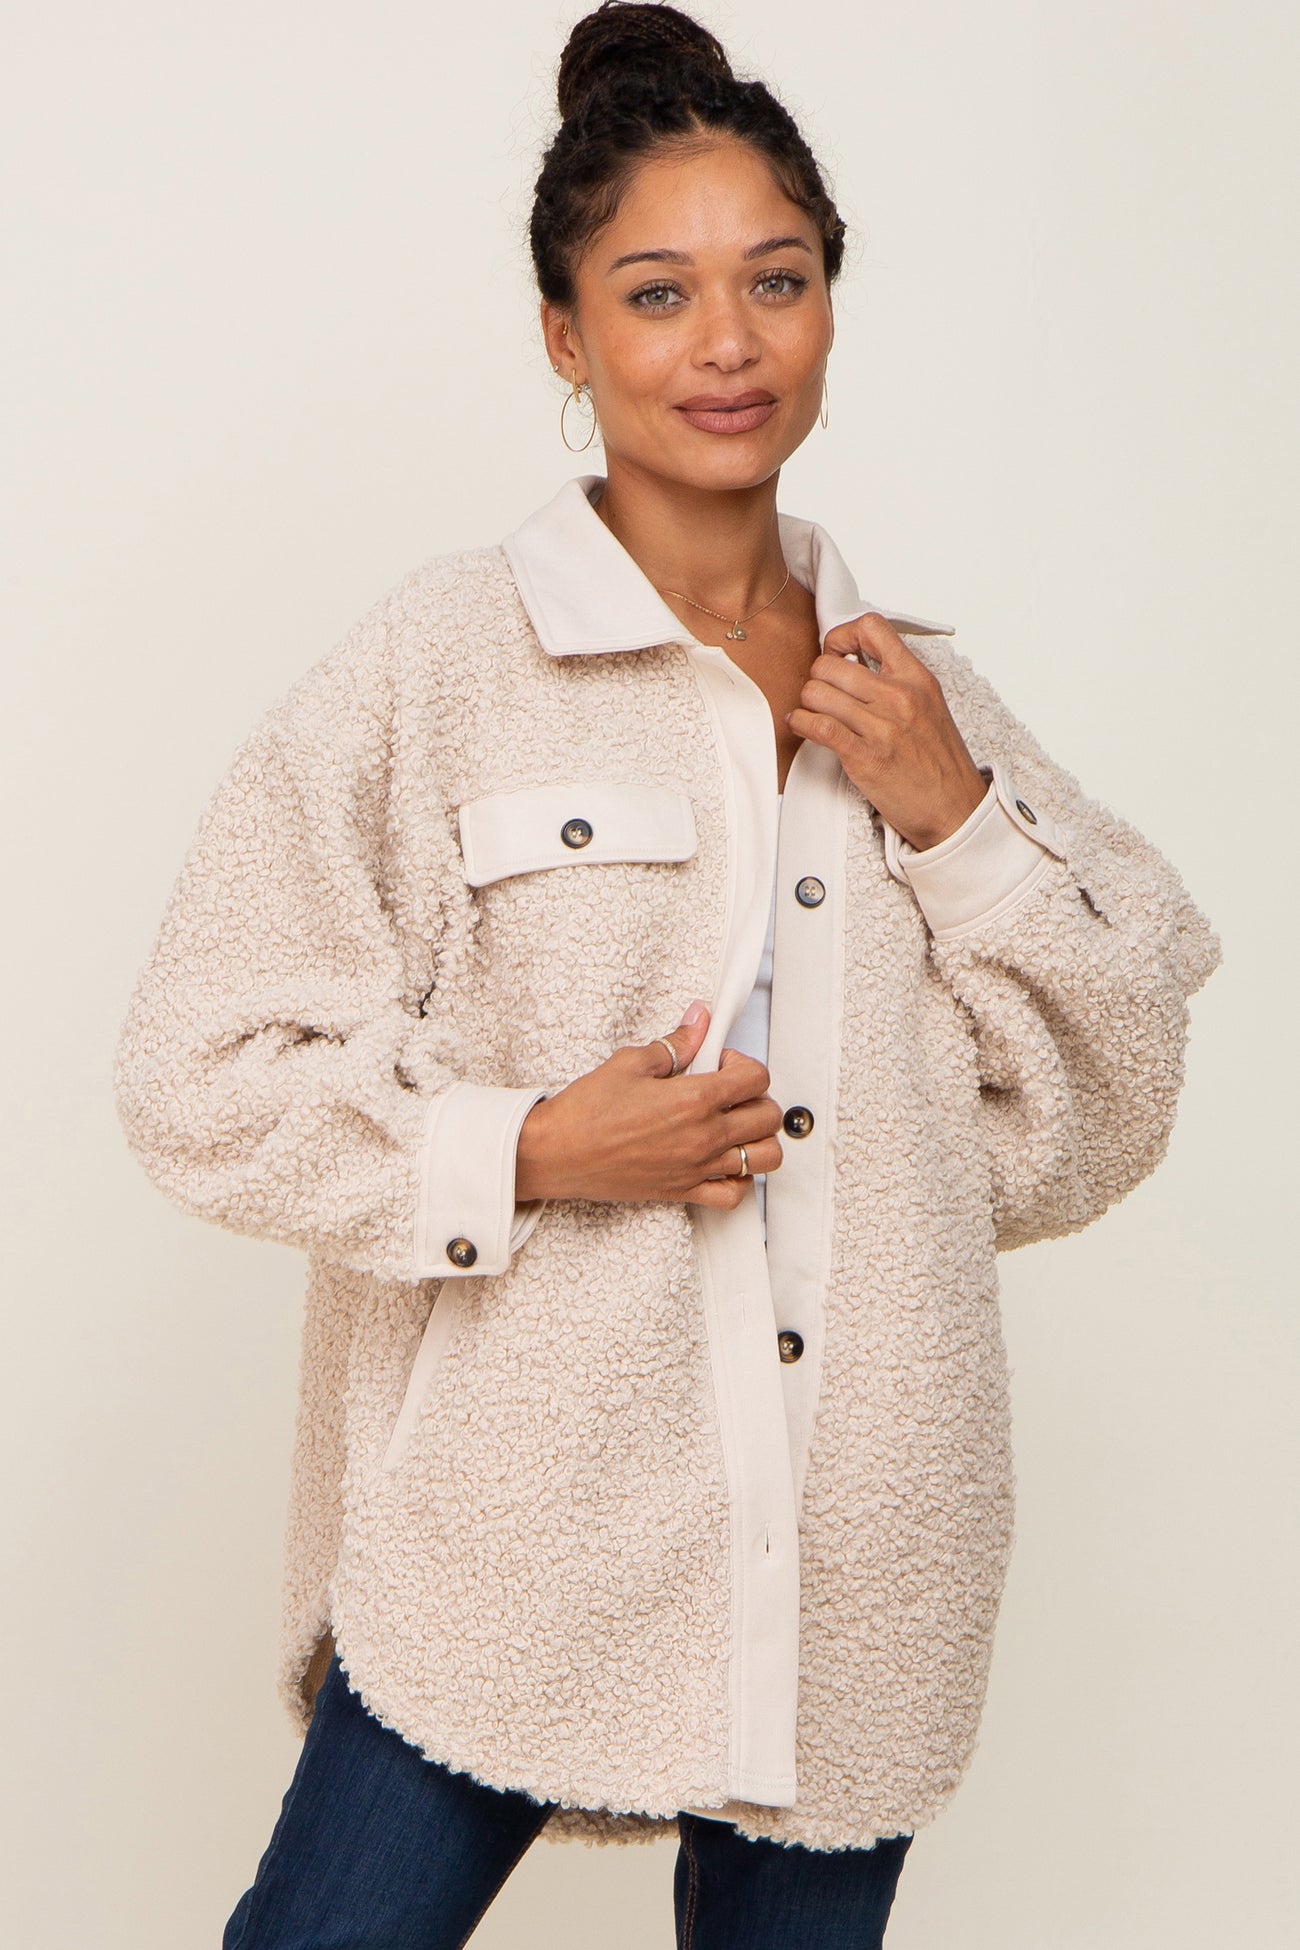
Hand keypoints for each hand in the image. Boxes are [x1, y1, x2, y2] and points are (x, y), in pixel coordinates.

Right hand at [515, 1002, 783, 1210]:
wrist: (557, 1153)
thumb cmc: (586, 1110)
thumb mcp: (630, 1063)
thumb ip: (675, 1043)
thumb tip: (699, 1019)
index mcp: (695, 1099)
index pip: (756, 1078)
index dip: (745, 1064)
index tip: (722, 1063)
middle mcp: (704, 1136)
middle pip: (770, 1118)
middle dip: (758, 1099)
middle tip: (730, 1093)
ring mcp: (697, 1168)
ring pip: (764, 1159)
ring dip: (759, 1139)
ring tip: (736, 1127)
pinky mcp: (683, 1192)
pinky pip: (734, 1195)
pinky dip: (740, 1180)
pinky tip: (723, 1162)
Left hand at [785, 613, 987, 850]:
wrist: (955, 810)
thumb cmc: (940, 763)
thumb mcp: (930, 707)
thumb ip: (899, 682)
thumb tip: (859, 663)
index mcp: (917, 678)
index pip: (871, 627)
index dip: (841, 637)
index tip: (838, 657)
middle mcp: (899, 696)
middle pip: (829, 664)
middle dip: (817, 678)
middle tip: (823, 695)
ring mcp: (881, 726)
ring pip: (816, 692)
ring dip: (807, 703)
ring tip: (814, 714)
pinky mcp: (863, 756)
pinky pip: (816, 726)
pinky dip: (799, 723)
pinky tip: (801, 726)